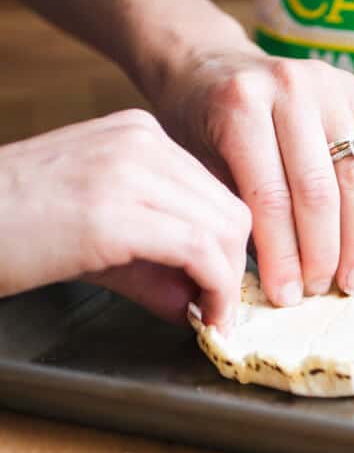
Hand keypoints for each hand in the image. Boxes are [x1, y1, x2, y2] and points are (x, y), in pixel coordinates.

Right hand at [0, 110, 249, 328]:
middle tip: (220, 311)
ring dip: (225, 284)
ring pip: (223, 229)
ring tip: (209, 317)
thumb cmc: (13, 228)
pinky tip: (202, 316)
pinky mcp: (113, 213)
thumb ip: (157, 261)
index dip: (228, 247)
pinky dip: (213, 290)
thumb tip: (203, 300)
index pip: (216, 190)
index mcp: (138, 135)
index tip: (222, 288)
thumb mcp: (98, 232)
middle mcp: (141, 142)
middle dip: (232, 267)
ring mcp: (128, 170)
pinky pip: (198, 251)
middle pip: (230, 209)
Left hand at [152, 36, 353, 307]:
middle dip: (323, 252)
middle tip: (318, 292)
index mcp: (242, 105)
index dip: (283, 255)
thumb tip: (275, 280)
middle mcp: (291, 87)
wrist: (211, 64)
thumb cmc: (197, 123)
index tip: (286, 295)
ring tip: (348, 279)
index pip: (271, 197)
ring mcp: (329, 86)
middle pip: (320, 190)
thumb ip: (235, 212)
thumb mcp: (197, 165)